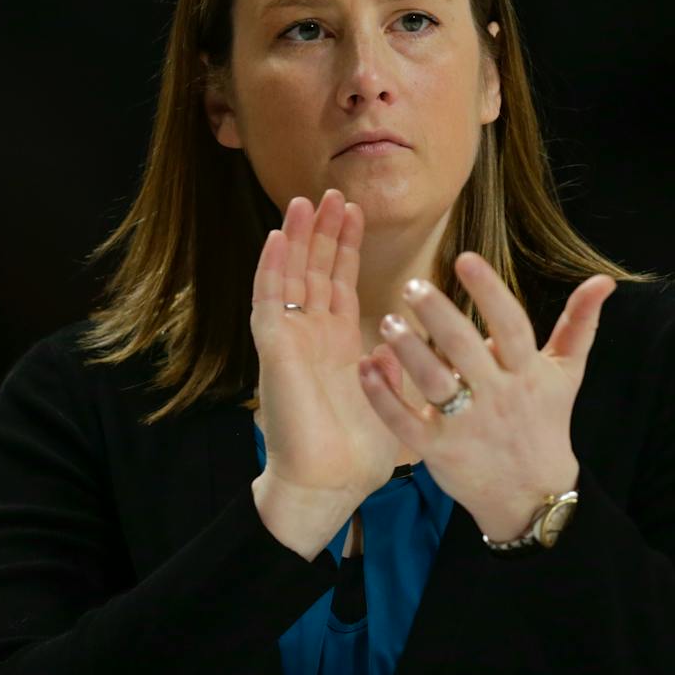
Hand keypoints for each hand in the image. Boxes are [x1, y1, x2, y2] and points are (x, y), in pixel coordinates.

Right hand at [250, 189, 403, 502]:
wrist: (331, 482)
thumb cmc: (360, 451)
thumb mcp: (392, 396)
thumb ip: (397, 364)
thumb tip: (406, 337)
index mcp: (337, 343)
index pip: (339, 282)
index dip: (345, 246)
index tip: (354, 210)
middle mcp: (310, 335)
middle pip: (313, 270)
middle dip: (321, 231)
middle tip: (331, 191)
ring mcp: (290, 339)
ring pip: (288, 276)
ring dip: (295, 239)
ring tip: (304, 201)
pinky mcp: (274, 349)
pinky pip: (268, 301)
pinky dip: (270, 268)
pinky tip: (276, 238)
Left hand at [358, 252, 615, 539]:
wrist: (532, 496)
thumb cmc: (544, 422)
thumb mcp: (566, 374)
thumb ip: (579, 324)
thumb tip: (604, 280)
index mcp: (527, 372)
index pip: (510, 325)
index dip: (490, 292)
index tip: (466, 259)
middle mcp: (497, 396)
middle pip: (466, 350)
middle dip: (439, 315)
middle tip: (413, 286)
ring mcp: (466, 425)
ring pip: (434, 384)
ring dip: (409, 353)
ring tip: (389, 323)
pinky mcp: (437, 450)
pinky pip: (405, 422)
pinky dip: (383, 396)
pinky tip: (367, 367)